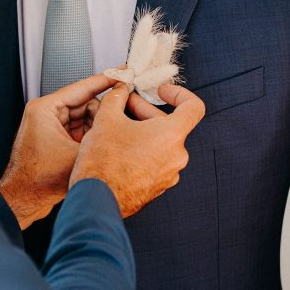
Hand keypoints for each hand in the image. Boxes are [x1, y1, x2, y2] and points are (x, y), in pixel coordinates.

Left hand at [0, 74, 116, 228]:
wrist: (24, 200)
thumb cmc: (38, 180)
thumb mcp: (78, 153)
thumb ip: (99, 134)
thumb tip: (119, 122)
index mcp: (45, 109)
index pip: (82, 87)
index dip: (106, 80)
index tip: (122, 72)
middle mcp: (46, 113)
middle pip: (85, 103)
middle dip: (103, 113)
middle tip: (122, 118)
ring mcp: (50, 126)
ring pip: (84, 118)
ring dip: (97, 127)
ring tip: (111, 137)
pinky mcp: (55, 138)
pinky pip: (79, 130)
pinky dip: (90, 136)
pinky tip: (101, 145)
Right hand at [69, 82, 205, 217]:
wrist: (96, 199)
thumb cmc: (103, 163)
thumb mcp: (106, 118)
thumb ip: (116, 97)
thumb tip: (120, 90)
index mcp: (172, 136)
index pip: (193, 106)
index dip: (179, 94)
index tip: (162, 92)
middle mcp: (176, 157)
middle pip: (169, 125)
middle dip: (145, 113)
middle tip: (124, 107)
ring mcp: (168, 175)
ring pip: (160, 145)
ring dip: (142, 133)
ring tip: (117, 130)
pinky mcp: (157, 187)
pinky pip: (154, 162)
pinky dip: (141, 152)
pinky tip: (119, 151)